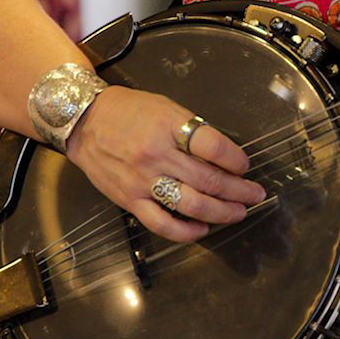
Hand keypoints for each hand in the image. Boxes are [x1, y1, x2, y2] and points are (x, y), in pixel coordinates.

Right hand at [65, 86, 265, 242]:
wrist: (84, 122)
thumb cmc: (129, 111)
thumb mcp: (166, 107)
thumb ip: (192, 130)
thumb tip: (222, 154)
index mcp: (168, 127)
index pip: (212, 146)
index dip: (236, 159)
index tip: (246, 165)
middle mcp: (157, 156)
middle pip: (208, 179)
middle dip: (238, 190)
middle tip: (255, 194)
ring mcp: (142, 181)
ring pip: (190, 204)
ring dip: (221, 212)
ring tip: (239, 212)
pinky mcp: (129, 201)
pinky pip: (161, 224)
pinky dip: (185, 231)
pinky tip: (203, 229)